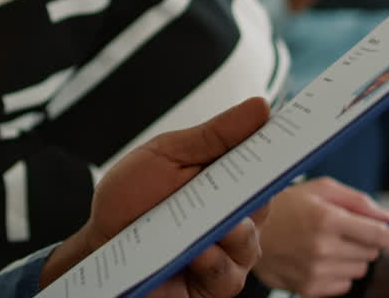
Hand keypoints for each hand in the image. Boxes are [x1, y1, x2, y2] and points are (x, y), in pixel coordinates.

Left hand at [39, 98, 272, 296]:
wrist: (97, 243)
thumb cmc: (130, 200)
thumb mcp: (168, 154)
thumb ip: (215, 135)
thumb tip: (260, 108)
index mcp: (224, 181)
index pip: (265, 166)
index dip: (281, 152)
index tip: (290, 136)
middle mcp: (231, 217)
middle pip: (263, 204)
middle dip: (257, 192)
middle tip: (247, 181)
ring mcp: (224, 253)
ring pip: (250, 243)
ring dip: (234, 231)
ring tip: (213, 224)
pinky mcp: (211, 284)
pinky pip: (228, 276)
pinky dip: (215, 262)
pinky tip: (198, 251)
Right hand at [253, 177, 388, 297]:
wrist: (246, 230)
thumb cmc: (286, 205)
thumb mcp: (321, 189)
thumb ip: (358, 201)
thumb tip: (388, 217)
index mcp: (328, 219)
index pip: (381, 236)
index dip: (384, 232)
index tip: (377, 230)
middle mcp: (322, 247)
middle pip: (372, 253)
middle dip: (362, 241)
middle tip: (339, 231)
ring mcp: (315, 271)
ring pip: (359, 270)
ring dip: (349, 258)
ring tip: (326, 244)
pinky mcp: (308, 288)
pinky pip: (343, 285)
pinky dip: (336, 274)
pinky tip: (318, 259)